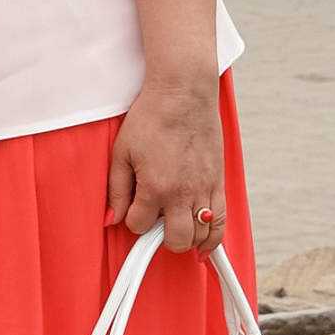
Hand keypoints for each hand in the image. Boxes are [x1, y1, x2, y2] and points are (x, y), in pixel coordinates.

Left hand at [106, 79, 224, 254]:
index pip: (139, 226)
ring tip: (175, 228)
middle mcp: (182, 193)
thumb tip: (113, 217)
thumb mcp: (121, 152)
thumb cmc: (151, 118)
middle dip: (161, 239)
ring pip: (201, 236)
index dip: (133, 221)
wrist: (183, 94)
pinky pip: (221, 221)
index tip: (133, 211)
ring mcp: (204, 189)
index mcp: (155, 187)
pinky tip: (204, 240)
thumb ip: (116, 189)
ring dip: (186, 238)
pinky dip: (213, 237)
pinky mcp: (218, 182)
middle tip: (155, 224)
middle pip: (175, 240)